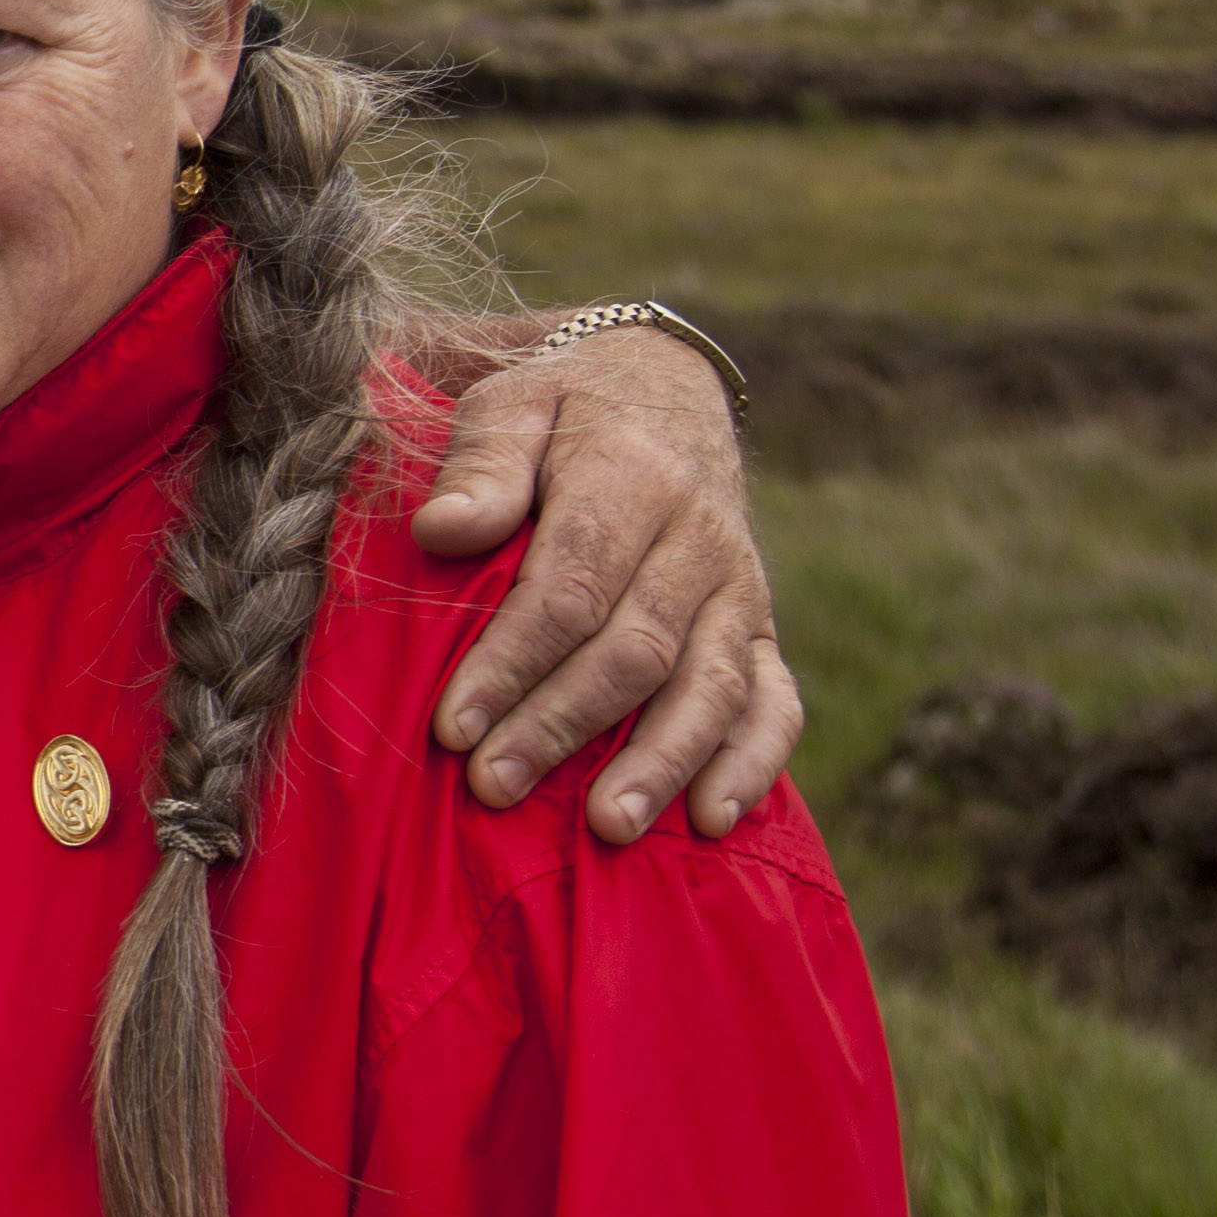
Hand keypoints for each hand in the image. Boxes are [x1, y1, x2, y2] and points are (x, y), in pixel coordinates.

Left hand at [408, 324, 801, 841]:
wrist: (660, 388)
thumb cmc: (560, 409)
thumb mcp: (511, 402)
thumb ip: (480, 460)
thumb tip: (441, 528)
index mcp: (631, 475)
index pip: (570, 586)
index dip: (512, 661)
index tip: (452, 724)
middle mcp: (698, 538)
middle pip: (634, 649)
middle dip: (562, 724)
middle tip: (495, 786)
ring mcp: (738, 588)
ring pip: (710, 686)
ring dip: (659, 762)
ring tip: (606, 828)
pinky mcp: (759, 627)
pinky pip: (774, 700)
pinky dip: (753, 763)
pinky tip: (711, 820)